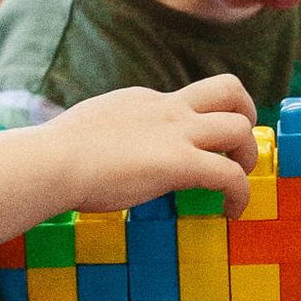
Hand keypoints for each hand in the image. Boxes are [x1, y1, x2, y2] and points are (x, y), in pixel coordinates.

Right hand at [49, 75, 257, 210]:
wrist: (51, 161)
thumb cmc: (54, 155)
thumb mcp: (88, 130)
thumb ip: (108, 136)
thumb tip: (104, 153)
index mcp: (143, 100)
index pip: (187, 100)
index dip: (200, 124)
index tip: (194, 150)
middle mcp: (167, 108)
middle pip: (229, 89)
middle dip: (246, 115)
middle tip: (239, 149)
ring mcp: (176, 132)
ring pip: (239, 127)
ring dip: (249, 156)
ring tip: (238, 184)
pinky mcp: (180, 162)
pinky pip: (230, 174)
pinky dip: (241, 193)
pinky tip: (232, 211)